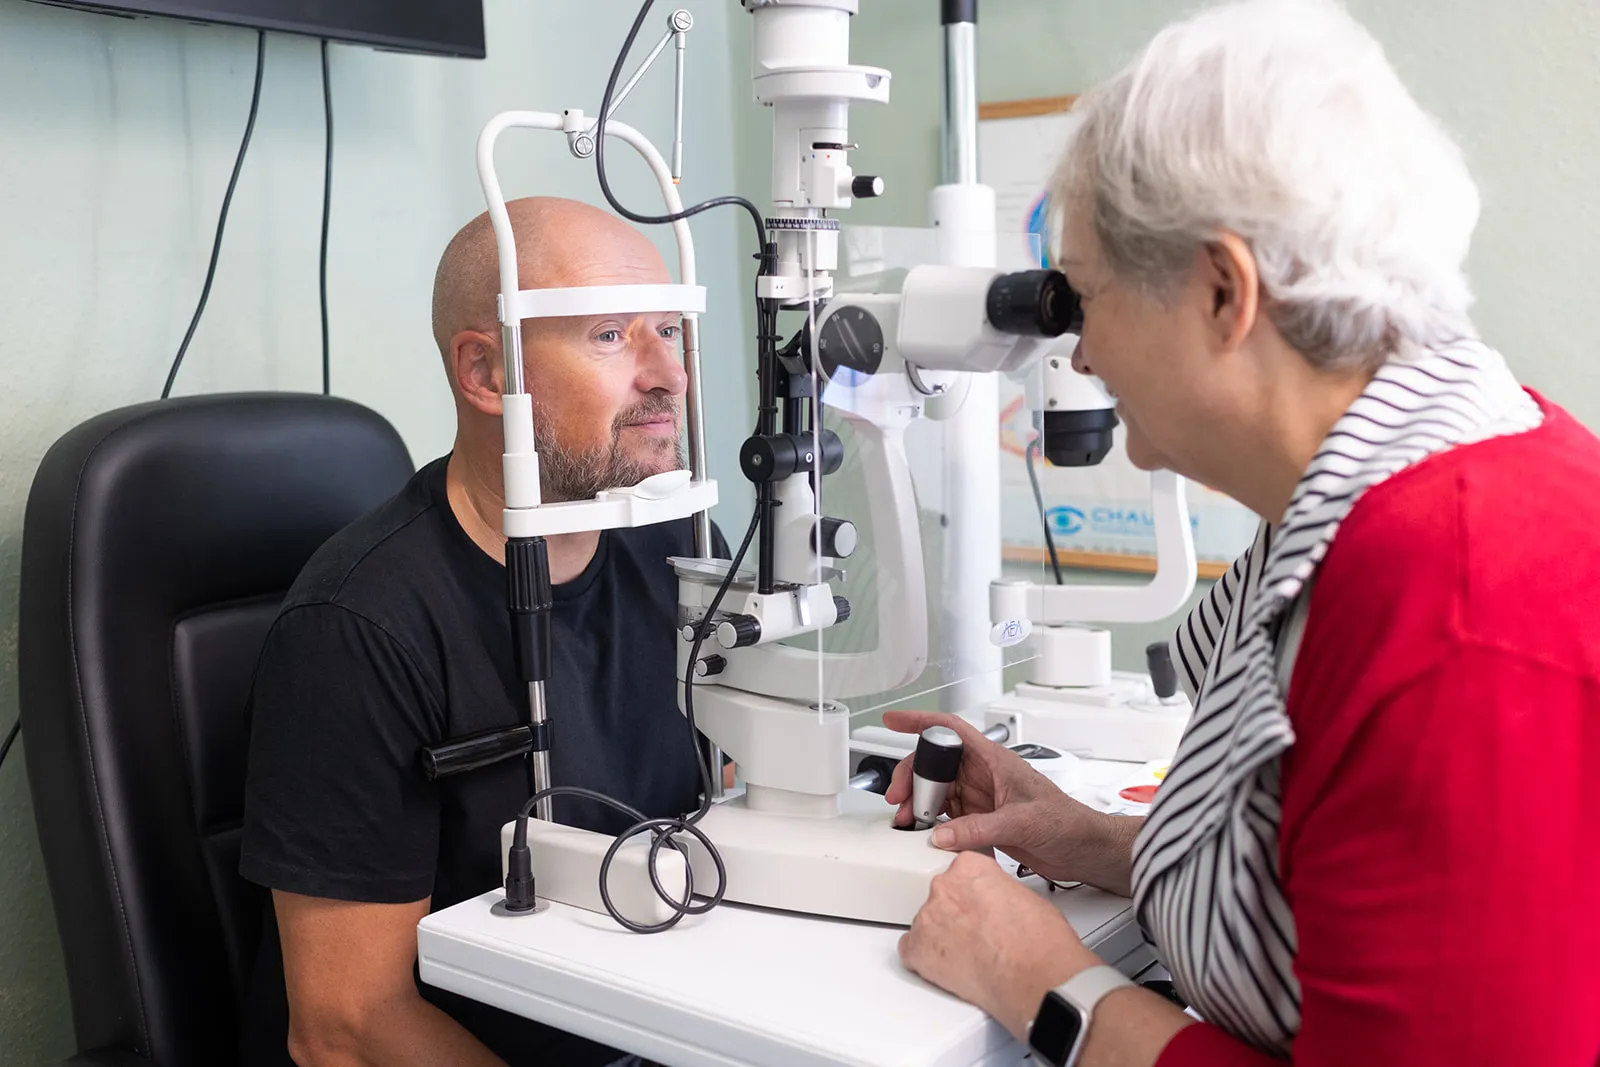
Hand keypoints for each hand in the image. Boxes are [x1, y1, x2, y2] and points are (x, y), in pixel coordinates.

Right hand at [881, 711, 1138, 892]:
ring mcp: (981, 797)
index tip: (894, 720)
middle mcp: (983, 774)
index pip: (951, 730)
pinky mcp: (981, 820)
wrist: (1083, 849)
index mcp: (994, 760)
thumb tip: (941, 835)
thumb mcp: (1021, 822)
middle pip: (936, 763)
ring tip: (907, 819)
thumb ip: (978, 828)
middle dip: (912, 775)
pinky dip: (931, 822)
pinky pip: (947, 815)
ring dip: (919, 802)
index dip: (920, 721)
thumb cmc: (1066, 822)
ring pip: (938, 790)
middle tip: (898, 797)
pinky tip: (924, 832)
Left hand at [899, 852, 1099, 1039]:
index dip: (972, 894)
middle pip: (942, 897)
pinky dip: (926, 961)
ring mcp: (926, 918)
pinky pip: (911, 951)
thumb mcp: (1026, 897)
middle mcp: (943, 887)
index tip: (979, 906)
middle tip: (978, 934)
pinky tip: (950, 969)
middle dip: (957, 915)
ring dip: (943, 938)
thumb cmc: (1039, 942)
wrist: (1033, 975)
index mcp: (970, 868)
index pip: (959, 871)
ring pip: (927, 924)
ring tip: (971, 957)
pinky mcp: (916, 949)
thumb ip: (998, 892)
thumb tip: (996, 905)